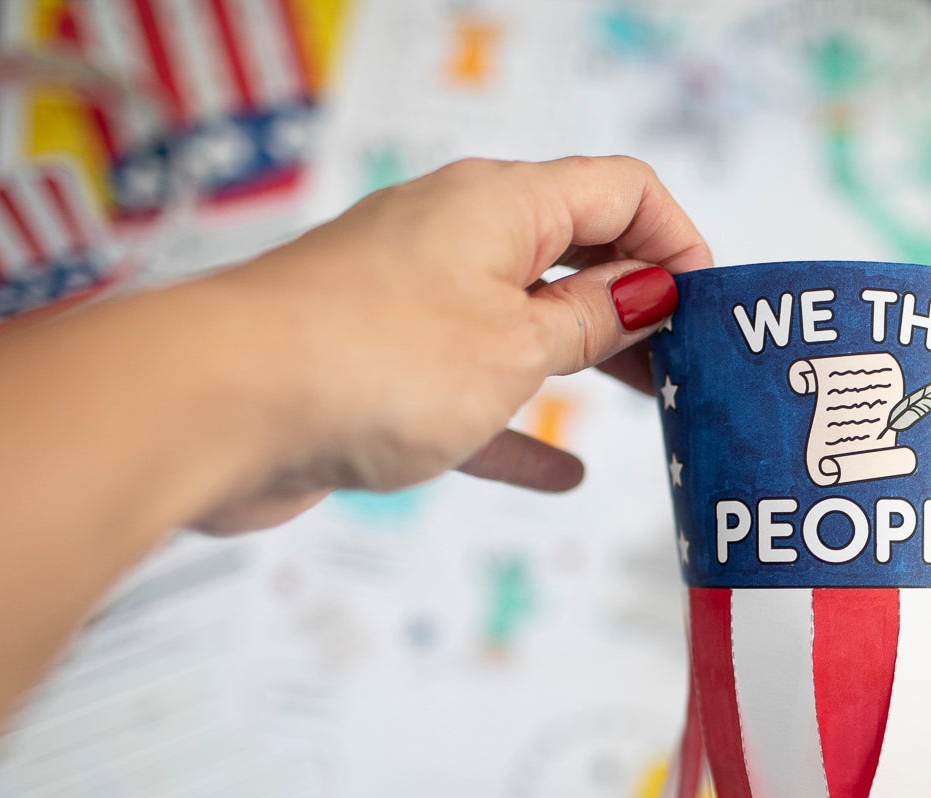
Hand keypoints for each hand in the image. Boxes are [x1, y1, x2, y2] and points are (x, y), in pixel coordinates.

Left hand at [184, 155, 710, 532]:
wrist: (219, 407)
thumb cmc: (369, 358)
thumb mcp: (516, 347)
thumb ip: (590, 323)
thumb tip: (646, 293)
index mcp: (500, 204)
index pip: (618, 191)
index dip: (677, 240)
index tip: (711, 308)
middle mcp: (456, 238)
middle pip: (574, 254)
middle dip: (639, 303)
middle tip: (692, 363)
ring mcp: (415, 303)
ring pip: (524, 324)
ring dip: (586, 361)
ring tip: (649, 404)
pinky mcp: (380, 371)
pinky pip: (471, 394)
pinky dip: (519, 426)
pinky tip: (562, 473)